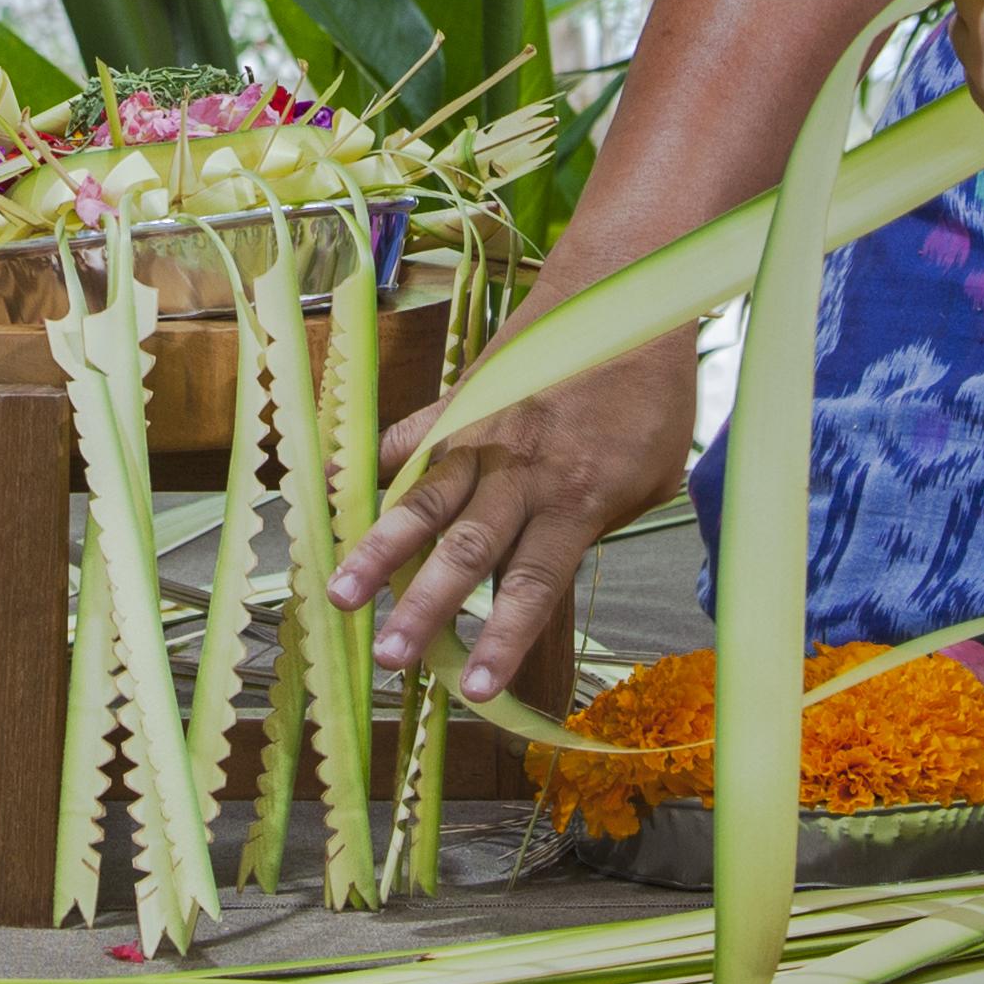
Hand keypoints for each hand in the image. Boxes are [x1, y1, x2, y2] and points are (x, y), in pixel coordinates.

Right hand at [325, 335, 696, 699]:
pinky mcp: (462, 397)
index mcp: (578, 500)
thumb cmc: (652, 390)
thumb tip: (552, 563)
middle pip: (467, 554)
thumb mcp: (653, 473)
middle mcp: (524, 473)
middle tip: (389, 657)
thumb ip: (602, 524)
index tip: (476, 691)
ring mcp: (486, 432)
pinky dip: (369, 460)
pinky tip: (329, 487)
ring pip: (425, 501)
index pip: (532, 587)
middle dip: (425, 610)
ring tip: (339, 592)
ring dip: (380, 551)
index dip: (503, 641)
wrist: (625, 291)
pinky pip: (409, 434)